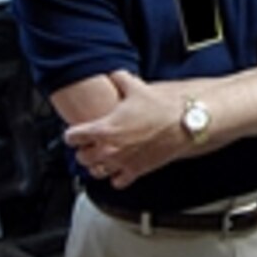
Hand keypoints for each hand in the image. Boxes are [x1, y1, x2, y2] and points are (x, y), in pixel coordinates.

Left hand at [63, 70, 188, 188]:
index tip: (78, 130)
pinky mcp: (136, 171)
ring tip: (103, 157)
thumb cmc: (161, 108)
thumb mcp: (138, 87)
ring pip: (96, 172)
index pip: (72, 137)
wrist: (184, 124)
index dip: (74, 132)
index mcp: (103, 129)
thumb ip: (120, 79)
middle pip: (81, 157)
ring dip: (98, 164)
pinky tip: (121, 167)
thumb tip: (114, 74)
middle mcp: (108, 149)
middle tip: (91, 143)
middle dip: (84, 149)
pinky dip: (116, 176)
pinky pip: (117, 182)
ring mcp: (122, 162)